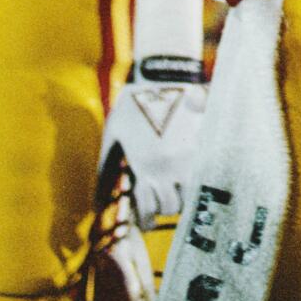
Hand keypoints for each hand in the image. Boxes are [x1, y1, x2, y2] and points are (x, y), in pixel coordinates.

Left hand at [96, 57, 207, 229]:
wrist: (162, 77)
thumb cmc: (132, 105)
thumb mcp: (113, 134)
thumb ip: (106, 167)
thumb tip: (96, 201)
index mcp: (144, 167)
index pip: (148, 210)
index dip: (146, 221)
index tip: (147, 222)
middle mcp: (167, 167)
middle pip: (171, 206)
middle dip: (164, 208)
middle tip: (161, 204)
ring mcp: (188, 156)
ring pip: (190, 193)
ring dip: (182, 196)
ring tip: (177, 192)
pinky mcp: (203, 144)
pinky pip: (204, 174)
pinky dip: (198, 181)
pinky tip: (192, 178)